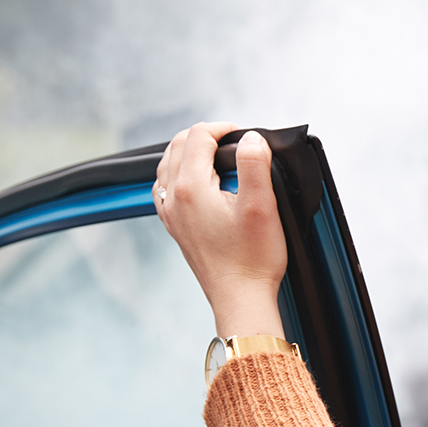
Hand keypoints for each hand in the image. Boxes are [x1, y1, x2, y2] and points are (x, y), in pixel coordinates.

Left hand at [154, 122, 289, 337]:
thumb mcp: (261, 205)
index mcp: (191, 187)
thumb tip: (251, 138)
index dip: (223, 128)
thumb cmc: (253, 259)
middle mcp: (173, 198)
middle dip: (205, 135)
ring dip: (189, 152)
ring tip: (217, 155)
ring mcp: (170, 214)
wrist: (241, 298)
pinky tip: (197, 181)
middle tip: (234, 141)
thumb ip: (255, 163)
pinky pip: (166, 187)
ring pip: (167, 165)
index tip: (245, 135)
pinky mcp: (175, 227)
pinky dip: (179, 173)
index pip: (198, 136)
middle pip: (178, 145)